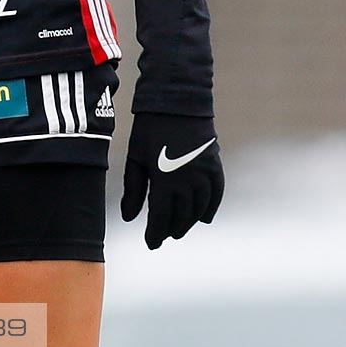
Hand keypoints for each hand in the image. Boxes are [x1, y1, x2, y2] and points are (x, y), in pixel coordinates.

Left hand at [121, 111, 223, 248]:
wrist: (176, 103)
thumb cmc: (149, 130)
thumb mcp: (136, 158)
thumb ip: (134, 190)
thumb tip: (129, 218)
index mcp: (164, 180)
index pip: (161, 217)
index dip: (155, 233)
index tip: (151, 244)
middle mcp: (188, 181)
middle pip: (181, 216)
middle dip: (171, 229)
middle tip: (163, 236)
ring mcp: (204, 175)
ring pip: (199, 209)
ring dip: (189, 222)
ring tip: (179, 229)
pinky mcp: (215, 167)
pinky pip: (216, 195)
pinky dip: (210, 208)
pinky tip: (204, 218)